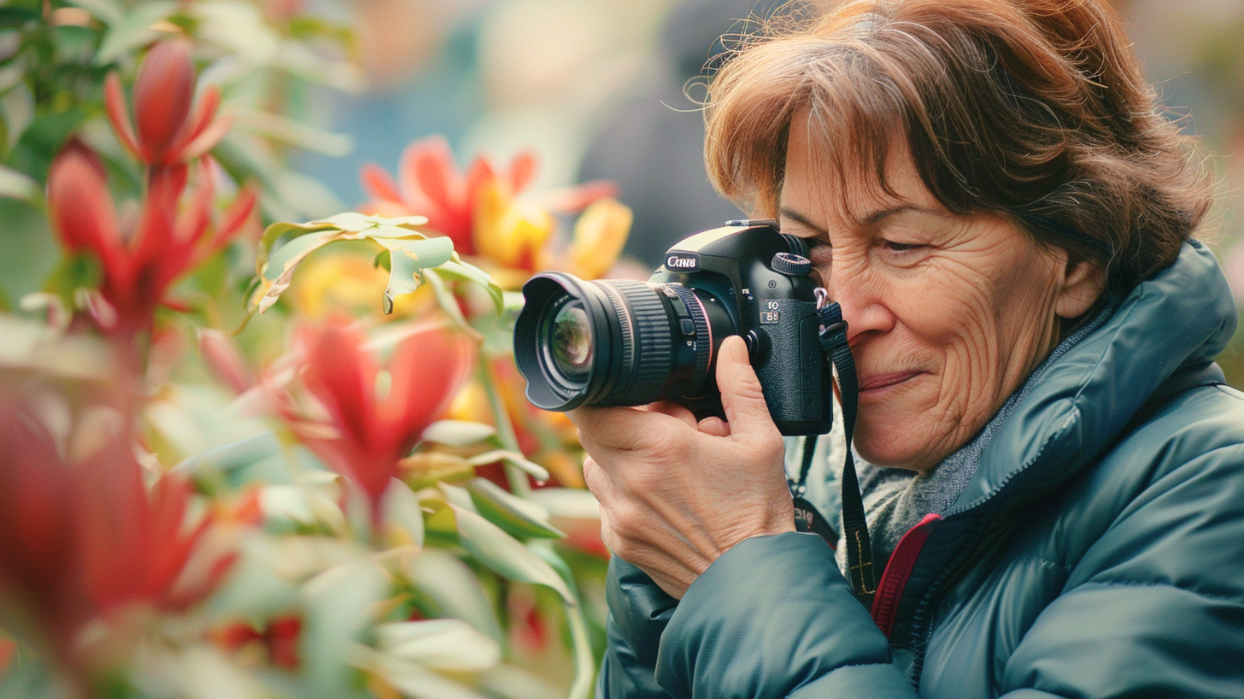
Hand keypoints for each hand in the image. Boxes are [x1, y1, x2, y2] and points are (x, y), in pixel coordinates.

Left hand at [570, 335, 794, 598]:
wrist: (754, 583)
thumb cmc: (759, 514)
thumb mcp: (761, 441)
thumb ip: (739, 387)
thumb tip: (730, 349)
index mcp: (658, 449)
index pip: (591, 407)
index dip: (602, 393)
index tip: (627, 392)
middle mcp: (629, 482)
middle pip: (593, 432)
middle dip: (622, 421)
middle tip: (669, 429)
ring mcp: (619, 515)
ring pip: (596, 466)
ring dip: (621, 455)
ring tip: (669, 463)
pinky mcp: (619, 541)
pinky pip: (606, 501)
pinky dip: (626, 491)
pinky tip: (665, 496)